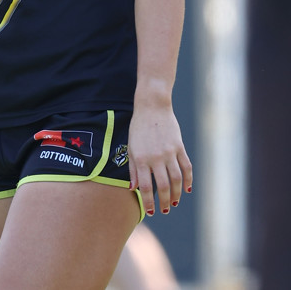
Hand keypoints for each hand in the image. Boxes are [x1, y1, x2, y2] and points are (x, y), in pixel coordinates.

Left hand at [128, 100, 191, 216]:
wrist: (152, 107)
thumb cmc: (138, 128)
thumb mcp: (131, 147)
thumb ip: (133, 169)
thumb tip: (134, 188)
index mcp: (141, 158)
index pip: (146, 187)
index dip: (149, 202)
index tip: (151, 212)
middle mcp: (156, 157)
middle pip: (164, 186)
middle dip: (165, 202)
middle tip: (164, 210)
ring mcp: (169, 152)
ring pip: (177, 179)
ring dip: (177, 194)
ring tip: (174, 202)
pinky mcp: (179, 147)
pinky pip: (187, 167)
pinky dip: (189, 180)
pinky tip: (187, 189)